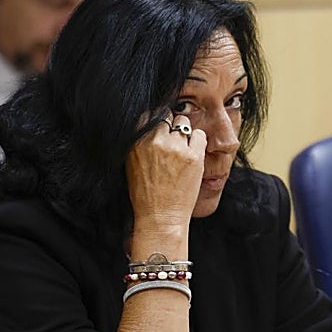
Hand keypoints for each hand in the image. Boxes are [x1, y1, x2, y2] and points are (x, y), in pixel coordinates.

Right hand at [126, 113, 206, 240]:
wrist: (160, 216)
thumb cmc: (145, 194)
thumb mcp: (132, 164)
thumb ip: (140, 143)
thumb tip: (151, 127)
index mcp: (137, 142)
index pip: (149, 115)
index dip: (157, 120)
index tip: (161, 129)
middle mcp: (155, 141)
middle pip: (167, 115)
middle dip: (171, 126)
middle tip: (173, 142)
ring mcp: (175, 147)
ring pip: (184, 122)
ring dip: (184, 132)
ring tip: (182, 150)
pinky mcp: (193, 156)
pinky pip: (200, 135)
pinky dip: (198, 141)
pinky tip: (194, 154)